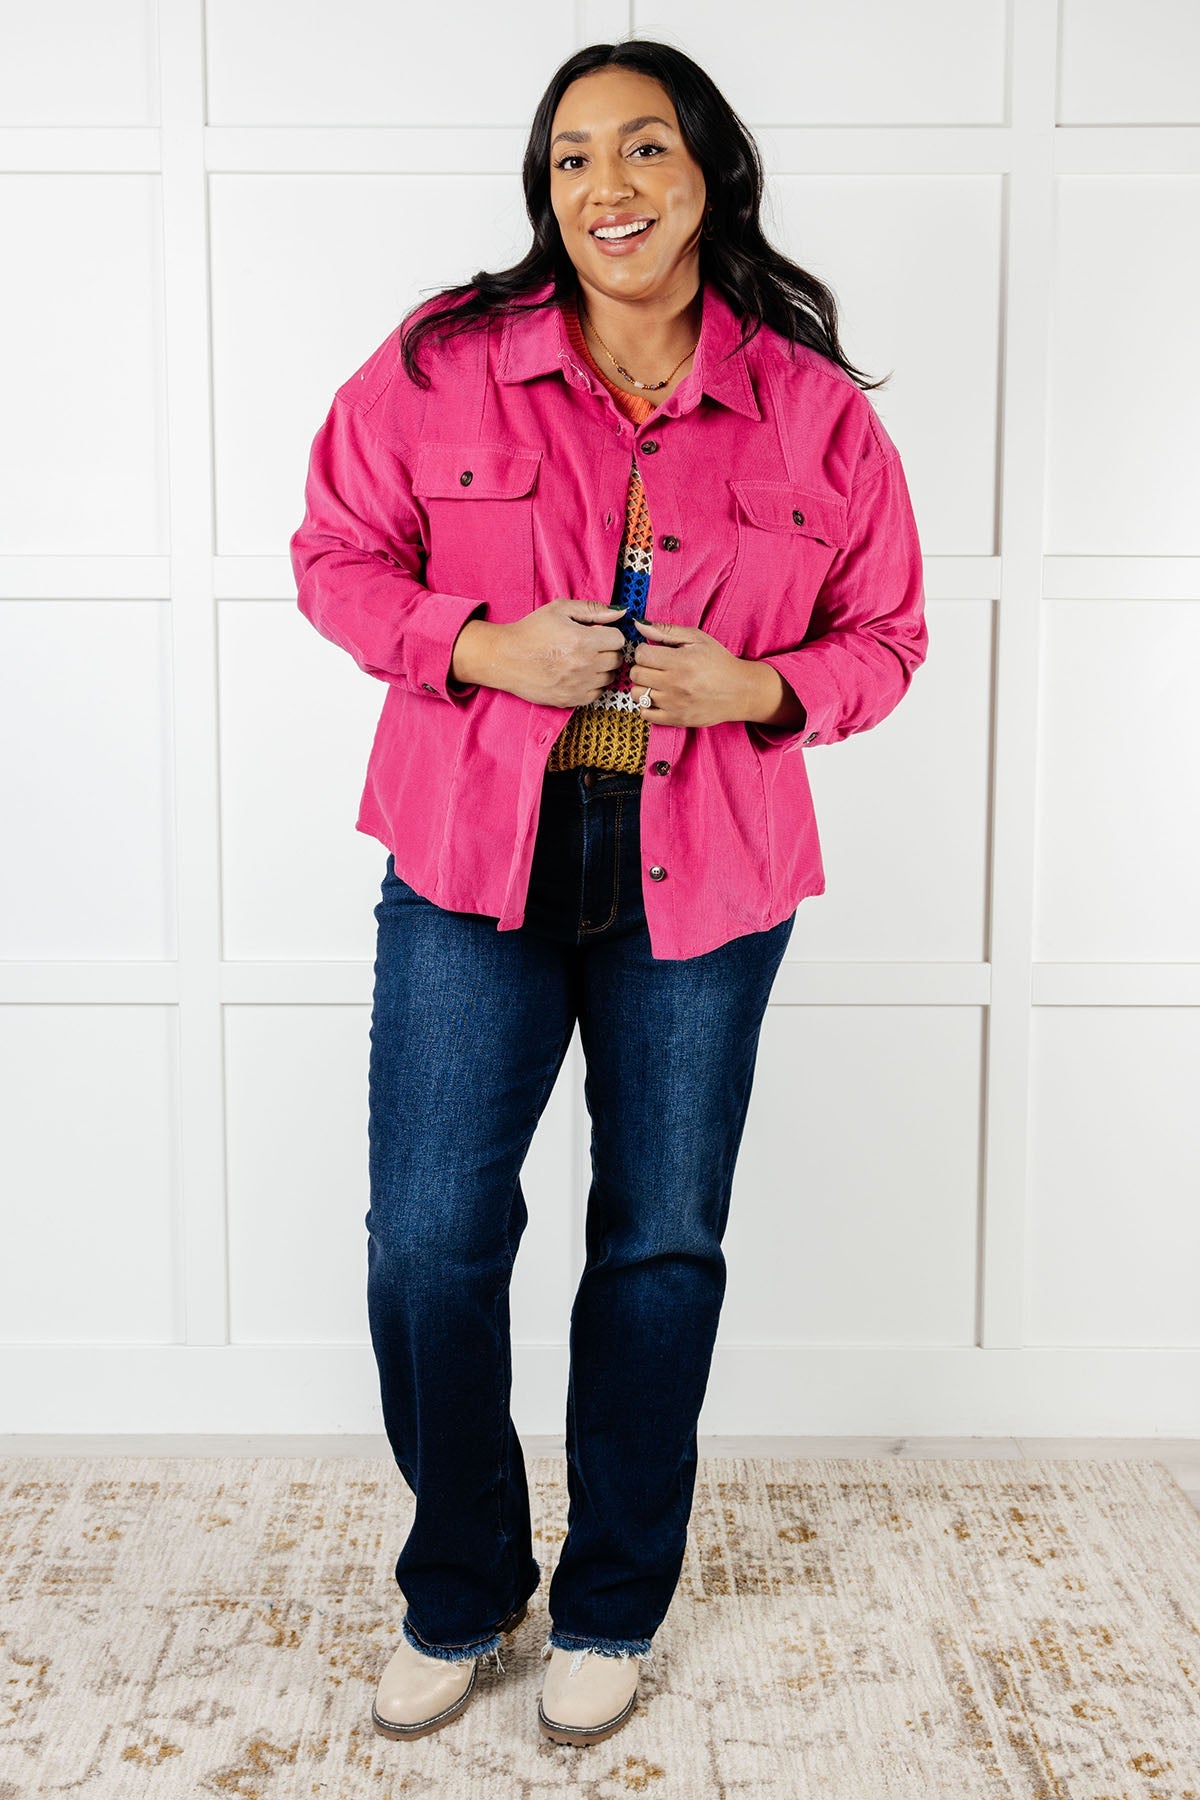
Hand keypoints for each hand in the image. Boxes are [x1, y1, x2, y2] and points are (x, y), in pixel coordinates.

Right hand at [496, 599, 627, 707]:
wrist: (505, 657)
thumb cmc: (531, 631)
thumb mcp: (559, 609)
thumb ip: (593, 609)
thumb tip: (621, 612)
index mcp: (583, 640)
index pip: (618, 640)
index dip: (609, 634)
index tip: (598, 633)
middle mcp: (583, 664)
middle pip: (616, 659)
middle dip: (608, 650)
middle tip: (591, 646)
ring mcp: (578, 685)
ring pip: (609, 678)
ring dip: (602, 668)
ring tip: (583, 660)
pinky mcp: (570, 699)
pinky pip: (597, 694)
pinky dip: (593, 685)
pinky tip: (579, 675)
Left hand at [627, 616, 759, 727]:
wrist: (740, 691)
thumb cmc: (719, 662)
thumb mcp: (697, 639)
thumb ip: (666, 631)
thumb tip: (639, 625)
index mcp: (681, 661)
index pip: (641, 655)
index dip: (644, 651)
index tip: (653, 652)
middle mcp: (676, 684)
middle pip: (636, 674)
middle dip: (642, 667)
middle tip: (654, 667)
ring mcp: (674, 704)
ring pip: (637, 694)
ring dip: (643, 686)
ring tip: (657, 682)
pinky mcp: (676, 719)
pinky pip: (645, 714)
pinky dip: (646, 706)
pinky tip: (658, 698)